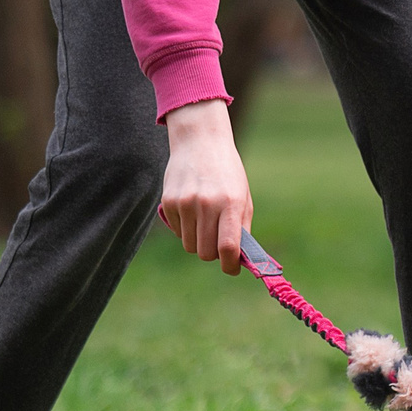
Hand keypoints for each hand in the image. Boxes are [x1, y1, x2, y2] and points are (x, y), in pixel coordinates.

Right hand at [161, 100, 252, 274]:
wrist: (200, 142)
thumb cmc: (227, 174)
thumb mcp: (243, 197)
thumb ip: (241, 228)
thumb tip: (239, 260)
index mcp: (231, 203)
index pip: (228, 246)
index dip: (230, 265)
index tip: (232, 269)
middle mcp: (206, 204)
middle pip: (205, 252)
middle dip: (214, 254)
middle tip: (219, 243)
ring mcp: (185, 203)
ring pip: (190, 245)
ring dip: (199, 242)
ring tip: (206, 222)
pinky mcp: (168, 202)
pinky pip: (178, 232)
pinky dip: (186, 229)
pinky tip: (193, 210)